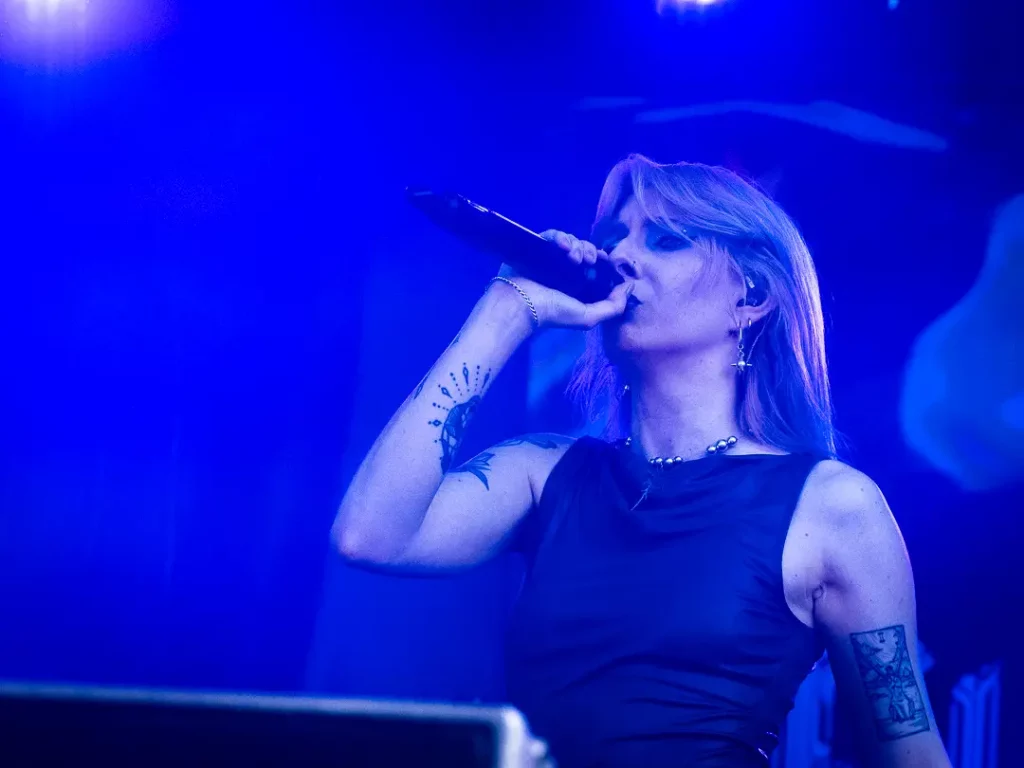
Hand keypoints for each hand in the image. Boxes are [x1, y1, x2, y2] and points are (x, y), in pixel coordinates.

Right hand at [493, 230, 633, 329]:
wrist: (521, 304)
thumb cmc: (554, 313)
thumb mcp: (589, 317)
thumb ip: (614, 306)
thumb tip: (631, 286)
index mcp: (578, 285)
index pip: (597, 266)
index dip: (604, 262)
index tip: (607, 262)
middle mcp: (566, 271)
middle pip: (586, 251)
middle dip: (590, 252)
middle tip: (588, 261)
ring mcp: (551, 258)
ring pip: (572, 242)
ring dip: (577, 246)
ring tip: (574, 258)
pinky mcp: (538, 248)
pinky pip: (554, 235)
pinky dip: (561, 237)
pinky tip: (563, 247)